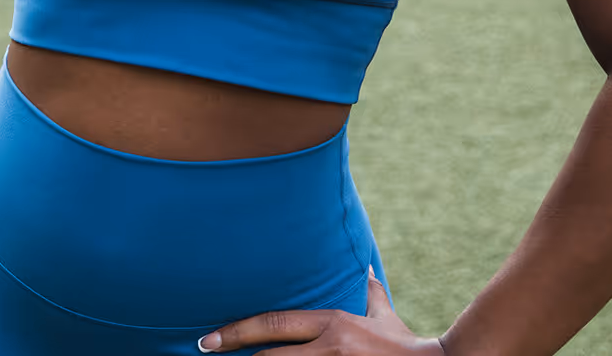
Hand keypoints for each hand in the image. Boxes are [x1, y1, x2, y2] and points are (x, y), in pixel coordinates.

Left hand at [197, 269, 445, 354]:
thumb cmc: (406, 346)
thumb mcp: (384, 317)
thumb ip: (371, 293)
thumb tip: (365, 264)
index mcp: (332, 324)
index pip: (274, 324)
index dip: (238, 330)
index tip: (209, 338)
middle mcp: (329, 347)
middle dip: (238, 355)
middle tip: (205, 352)